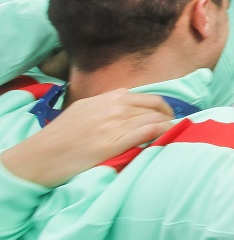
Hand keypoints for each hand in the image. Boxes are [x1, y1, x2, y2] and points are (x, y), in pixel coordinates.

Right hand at [0, 90, 173, 187]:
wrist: (39, 156)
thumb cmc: (61, 136)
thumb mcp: (85, 109)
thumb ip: (108, 106)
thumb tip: (129, 108)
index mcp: (109, 97)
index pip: (148, 98)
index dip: (162, 108)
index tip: (168, 117)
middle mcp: (114, 106)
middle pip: (155, 108)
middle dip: (169, 117)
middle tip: (175, 127)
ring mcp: (114, 123)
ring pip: (154, 119)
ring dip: (168, 126)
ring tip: (174, 134)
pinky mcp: (113, 142)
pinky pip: (149, 132)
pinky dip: (163, 133)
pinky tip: (169, 137)